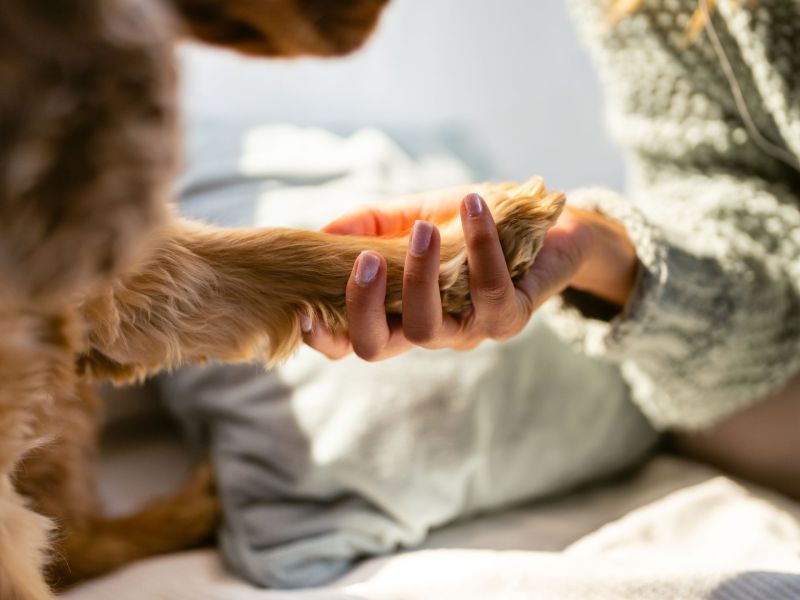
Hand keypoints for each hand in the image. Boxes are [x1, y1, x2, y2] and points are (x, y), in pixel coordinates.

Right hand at [302, 187, 636, 360]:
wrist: (546, 223)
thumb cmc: (470, 224)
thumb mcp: (411, 214)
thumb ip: (369, 225)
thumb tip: (323, 233)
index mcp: (398, 311)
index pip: (352, 341)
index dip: (323, 338)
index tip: (301, 310)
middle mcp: (429, 330)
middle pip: (377, 346)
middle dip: (362, 306)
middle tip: (364, 258)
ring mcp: (469, 329)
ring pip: (428, 326)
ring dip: (419, 276)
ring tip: (422, 228)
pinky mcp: (510, 316)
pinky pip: (488, 291)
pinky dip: (478, 245)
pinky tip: (472, 205)